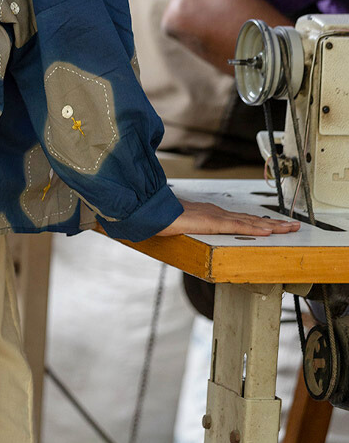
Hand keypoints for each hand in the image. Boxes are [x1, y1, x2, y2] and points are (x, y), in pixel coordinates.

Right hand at [156, 199, 301, 236]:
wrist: (149, 210)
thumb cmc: (160, 217)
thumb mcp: (178, 224)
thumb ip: (186, 227)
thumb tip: (183, 230)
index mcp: (210, 214)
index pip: (240, 219)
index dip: (259, 223)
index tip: (274, 226)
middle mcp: (217, 213)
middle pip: (251, 219)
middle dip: (274, 223)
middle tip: (293, 226)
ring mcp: (215, 217)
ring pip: (250, 222)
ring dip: (272, 226)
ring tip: (289, 229)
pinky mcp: (212, 223)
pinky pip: (238, 227)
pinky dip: (254, 229)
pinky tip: (268, 232)